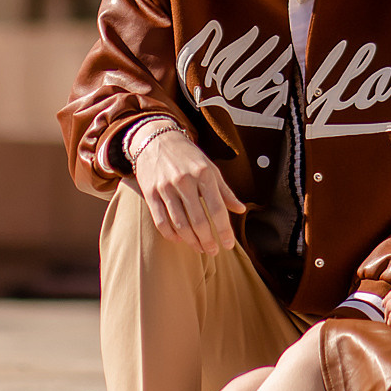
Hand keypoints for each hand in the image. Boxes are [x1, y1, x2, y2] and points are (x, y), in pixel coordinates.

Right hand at [128, 122, 247, 254]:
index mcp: (204, 174)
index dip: (224, 231)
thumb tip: (241, 209)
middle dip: (208, 241)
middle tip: (213, 251)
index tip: (228, 245)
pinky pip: (161, 221)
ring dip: (192, 242)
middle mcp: (184, 181)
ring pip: (180, 224)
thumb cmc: (187, 156)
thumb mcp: (210, 168)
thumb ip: (225, 190)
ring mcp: (165, 187)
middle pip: (199, 221)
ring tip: (199, 248)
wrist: (155, 139)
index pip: (217, 209)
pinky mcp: (150, 192)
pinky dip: (171, 235)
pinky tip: (180, 239)